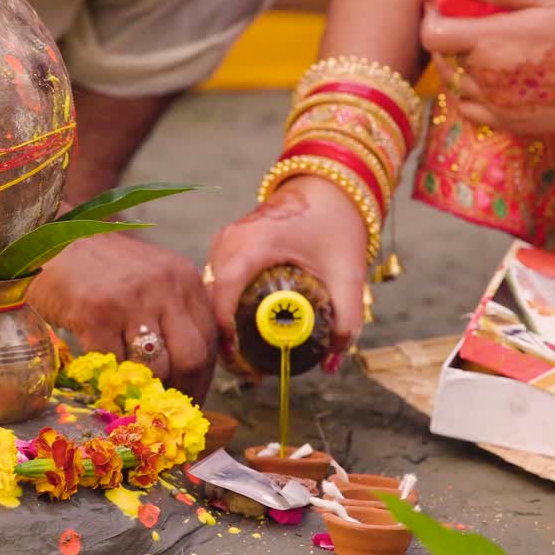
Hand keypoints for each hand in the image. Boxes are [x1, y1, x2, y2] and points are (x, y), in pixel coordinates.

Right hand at [30, 232, 217, 402]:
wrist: (52, 239)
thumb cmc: (100, 267)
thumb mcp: (151, 279)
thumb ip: (173, 313)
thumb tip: (187, 372)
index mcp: (184, 280)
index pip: (209, 340)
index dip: (202, 379)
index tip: (189, 400)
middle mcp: (164, 287)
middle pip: (192, 357)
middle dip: (182, 392)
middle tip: (164, 411)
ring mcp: (130, 300)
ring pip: (155, 366)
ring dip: (144, 392)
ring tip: (132, 400)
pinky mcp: (96, 313)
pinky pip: (114, 364)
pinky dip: (110, 382)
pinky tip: (102, 384)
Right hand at [207, 176, 368, 362]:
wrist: (329, 184)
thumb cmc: (337, 222)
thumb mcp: (346, 273)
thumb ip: (345, 321)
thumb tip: (332, 364)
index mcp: (250, 244)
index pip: (222, 296)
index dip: (224, 332)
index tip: (241, 361)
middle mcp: (228, 242)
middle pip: (209, 300)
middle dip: (221, 338)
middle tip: (246, 370)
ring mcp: (223, 242)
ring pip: (208, 293)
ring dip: (221, 325)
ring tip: (244, 356)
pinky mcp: (225, 246)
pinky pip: (215, 283)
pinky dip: (224, 309)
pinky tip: (244, 331)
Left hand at [422, 0, 554, 134]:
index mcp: (490, 41)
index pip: (432, 35)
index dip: (430, 19)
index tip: (438, 9)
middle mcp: (484, 76)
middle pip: (442, 59)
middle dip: (446, 40)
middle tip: (466, 26)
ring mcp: (492, 103)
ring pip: (453, 84)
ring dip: (457, 66)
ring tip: (483, 50)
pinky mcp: (504, 123)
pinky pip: (467, 108)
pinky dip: (468, 93)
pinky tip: (489, 79)